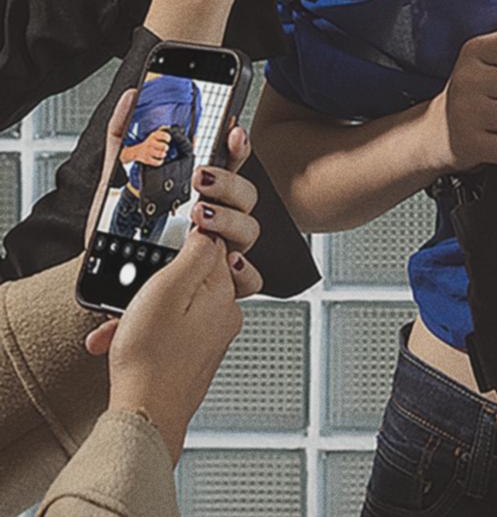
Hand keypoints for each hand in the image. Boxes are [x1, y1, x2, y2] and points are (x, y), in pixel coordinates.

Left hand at [85, 103, 264, 300]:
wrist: (106, 280)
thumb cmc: (121, 230)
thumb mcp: (118, 180)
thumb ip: (126, 137)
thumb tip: (130, 97)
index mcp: (203, 190)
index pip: (232, 162)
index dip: (237, 145)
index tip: (231, 130)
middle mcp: (220, 217)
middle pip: (247, 194)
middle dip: (229, 181)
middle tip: (200, 177)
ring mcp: (223, 248)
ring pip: (251, 229)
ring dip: (229, 219)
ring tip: (199, 215)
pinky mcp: (219, 282)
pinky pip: (249, 278)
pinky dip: (243, 271)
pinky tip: (227, 262)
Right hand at [91, 229, 244, 463]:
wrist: (144, 418)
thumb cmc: (151, 359)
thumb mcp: (167, 289)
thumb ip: (194, 254)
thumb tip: (210, 231)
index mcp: (225, 293)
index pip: (213, 248)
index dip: (181, 246)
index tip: (158, 255)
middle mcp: (225, 315)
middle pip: (190, 279)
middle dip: (154, 284)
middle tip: (132, 297)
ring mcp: (211, 338)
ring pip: (174, 307)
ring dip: (142, 312)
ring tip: (119, 327)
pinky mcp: (193, 357)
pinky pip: (169, 332)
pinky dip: (144, 333)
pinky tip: (122, 344)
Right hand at [128, 127, 171, 166]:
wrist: (138, 151)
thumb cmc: (151, 142)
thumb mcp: (155, 134)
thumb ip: (162, 130)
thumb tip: (169, 127)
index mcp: (154, 136)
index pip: (164, 135)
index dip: (167, 138)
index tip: (168, 140)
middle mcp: (151, 143)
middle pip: (164, 146)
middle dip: (166, 147)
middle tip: (165, 148)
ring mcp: (148, 151)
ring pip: (161, 154)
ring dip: (163, 154)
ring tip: (163, 153)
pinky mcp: (147, 159)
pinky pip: (156, 162)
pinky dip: (160, 162)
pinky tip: (160, 159)